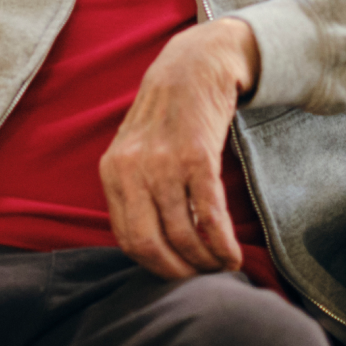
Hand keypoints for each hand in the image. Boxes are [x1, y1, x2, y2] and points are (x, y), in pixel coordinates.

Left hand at [100, 18, 260, 280]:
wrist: (194, 65)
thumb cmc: (166, 114)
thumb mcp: (135, 149)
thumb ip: (134, 190)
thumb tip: (149, 249)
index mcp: (112, 170)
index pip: (127, 238)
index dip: (154, 265)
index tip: (176, 275)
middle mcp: (132, 168)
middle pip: (150, 244)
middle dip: (177, 272)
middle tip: (199, 280)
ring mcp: (164, 162)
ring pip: (183, 234)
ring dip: (205, 261)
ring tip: (220, 267)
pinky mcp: (197, 156)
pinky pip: (210, 216)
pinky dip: (222, 244)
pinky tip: (233, 255)